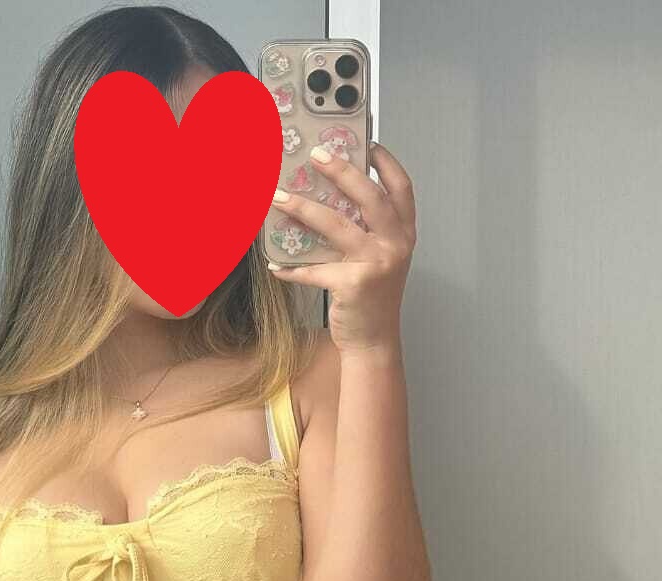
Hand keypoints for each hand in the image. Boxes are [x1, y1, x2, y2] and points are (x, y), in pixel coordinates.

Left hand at [266, 141, 416, 355]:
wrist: (374, 341)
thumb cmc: (372, 299)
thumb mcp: (379, 259)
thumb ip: (366, 232)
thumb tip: (329, 202)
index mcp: (403, 234)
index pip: (401, 188)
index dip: (386, 162)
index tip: (368, 142)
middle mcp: (395, 244)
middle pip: (369, 196)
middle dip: (342, 171)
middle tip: (315, 155)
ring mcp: (376, 264)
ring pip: (336, 225)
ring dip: (303, 208)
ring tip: (278, 196)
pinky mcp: (353, 284)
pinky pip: (314, 270)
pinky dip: (292, 268)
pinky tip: (274, 263)